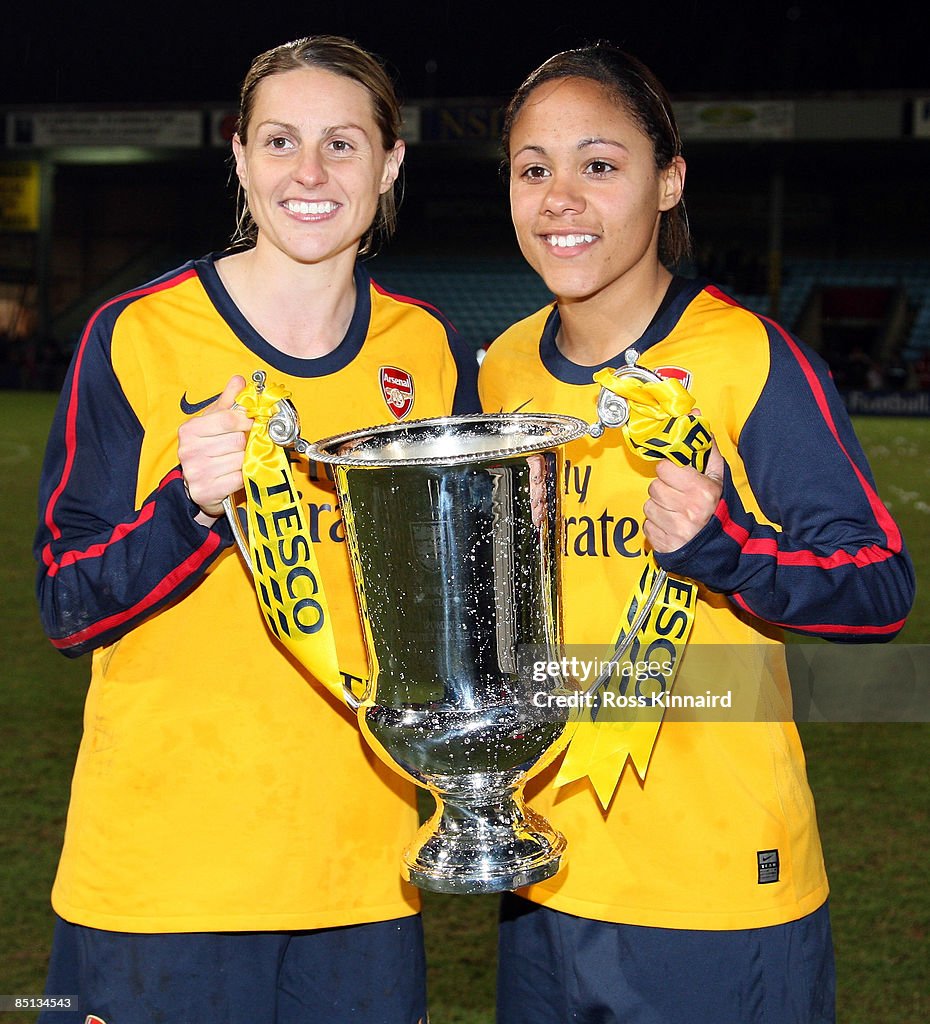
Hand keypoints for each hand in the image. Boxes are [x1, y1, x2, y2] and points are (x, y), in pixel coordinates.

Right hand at [178, 375, 252, 520]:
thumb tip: (239, 380)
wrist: (198, 485)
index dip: (247, 420)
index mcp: (190, 430)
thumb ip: (228, 401)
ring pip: (241, 460)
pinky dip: (244, 476)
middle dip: (248, 442)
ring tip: (241, 459)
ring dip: (247, 460)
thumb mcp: (214, 422)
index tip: (254, 422)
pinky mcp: (206, 491)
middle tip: (247, 445)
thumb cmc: (208, 450)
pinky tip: (237, 474)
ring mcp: (196, 472)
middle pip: (238, 440)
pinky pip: (239, 479)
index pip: (229, 419)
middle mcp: (189, 450)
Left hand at [642, 440, 724, 552]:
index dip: (669, 470)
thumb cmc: (720, 511)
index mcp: (701, 491)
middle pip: (654, 487)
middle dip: (664, 489)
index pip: (664, 468)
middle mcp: (688, 511)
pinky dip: (656, 524)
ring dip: (659, 507)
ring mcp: (675, 530)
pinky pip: (648, 525)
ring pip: (649, 506)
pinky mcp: (665, 545)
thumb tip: (694, 416)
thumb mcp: (719, 479)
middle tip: (678, 495)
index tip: (677, 475)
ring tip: (676, 512)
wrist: (725, 549)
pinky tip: (672, 525)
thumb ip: (706, 448)